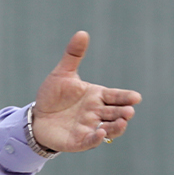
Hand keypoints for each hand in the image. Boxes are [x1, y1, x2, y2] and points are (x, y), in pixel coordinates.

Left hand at [31, 31, 142, 153]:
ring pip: (108, 129)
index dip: (126, 97)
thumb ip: (73, 55)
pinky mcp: (78, 141)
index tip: (136, 97)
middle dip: (124, 113)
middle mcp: (96, 113)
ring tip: (122, 122)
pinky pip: (90, 141)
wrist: (36, 117)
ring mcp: (89, 127)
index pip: (115, 97)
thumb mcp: (62, 73)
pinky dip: (96, 138)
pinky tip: (100, 133)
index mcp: (97, 96)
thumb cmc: (53, 95)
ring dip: (116, 127)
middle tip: (129, 111)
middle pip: (115, 113)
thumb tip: (82, 33)